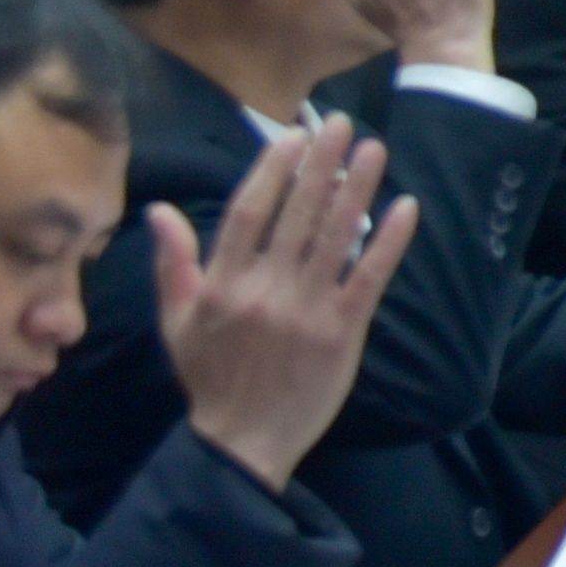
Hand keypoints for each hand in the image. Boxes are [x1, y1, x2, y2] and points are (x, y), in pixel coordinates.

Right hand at [156, 118, 408, 491]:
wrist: (241, 443)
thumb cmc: (209, 378)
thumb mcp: (176, 322)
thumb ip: (173, 262)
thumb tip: (158, 209)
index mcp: (222, 284)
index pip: (248, 212)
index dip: (271, 170)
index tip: (292, 136)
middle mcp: (264, 290)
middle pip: (297, 214)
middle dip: (321, 164)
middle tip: (341, 123)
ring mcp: (306, 311)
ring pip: (335, 238)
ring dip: (358, 189)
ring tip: (375, 150)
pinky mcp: (341, 333)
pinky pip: (369, 279)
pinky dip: (389, 243)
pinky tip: (406, 209)